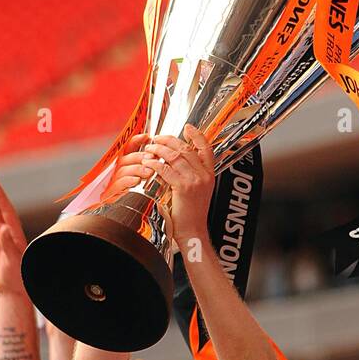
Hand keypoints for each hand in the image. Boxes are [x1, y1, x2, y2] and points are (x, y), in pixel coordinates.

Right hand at [105, 134, 151, 198]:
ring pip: (123, 170)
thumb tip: (156, 156)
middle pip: (126, 158)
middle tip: (153, 156)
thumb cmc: (135, 199)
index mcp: (124, 167)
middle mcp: (116, 172)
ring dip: (137, 169)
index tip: (146, 137)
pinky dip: (128, 181)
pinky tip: (137, 180)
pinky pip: (118, 184)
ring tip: (149, 171)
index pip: (127, 149)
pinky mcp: (110, 194)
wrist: (124, 218)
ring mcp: (112, 183)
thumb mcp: (144, 180)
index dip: (136, 141)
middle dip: (140, 156)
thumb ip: (148, 168)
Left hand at [143, 124, 214, 249]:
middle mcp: (204, 175)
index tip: (187, 127)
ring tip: (150, 148)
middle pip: (186, 148)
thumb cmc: (192, 215)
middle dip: (169, 140)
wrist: (193, 232)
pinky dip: (155, 163)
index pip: (206, 148)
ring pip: (176, 156)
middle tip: (157, 138)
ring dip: (160, 149)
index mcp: (210, 174)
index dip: (197, 135)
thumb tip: (178, 162)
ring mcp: (195, 180)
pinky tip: (148, 162)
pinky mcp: (183, 187)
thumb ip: (192, 175)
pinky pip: (166, 169)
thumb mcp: (198, 191)